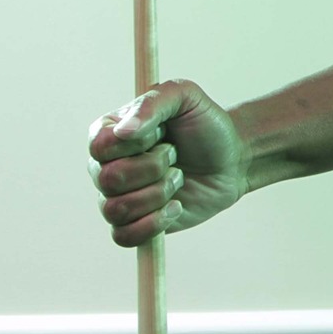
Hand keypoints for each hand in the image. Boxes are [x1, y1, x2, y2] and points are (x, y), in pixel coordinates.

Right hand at [88, 80, 246, 246]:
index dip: (135, 144)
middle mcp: (106, 166)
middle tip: (175, 156)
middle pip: (108, 179)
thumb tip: (124, 131)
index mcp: (110, 133)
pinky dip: (152, 225)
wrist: (233, 158)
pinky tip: (176, 207)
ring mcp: (119, 196)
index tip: (162, 134)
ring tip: (178, 178)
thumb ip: (153, 103)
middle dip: (153, 168)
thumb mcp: (185, 97)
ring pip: (117, 209)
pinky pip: (123, 237)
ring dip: (158, 193)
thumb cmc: (205, 125)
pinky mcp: (136, 223)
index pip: (99, 146)